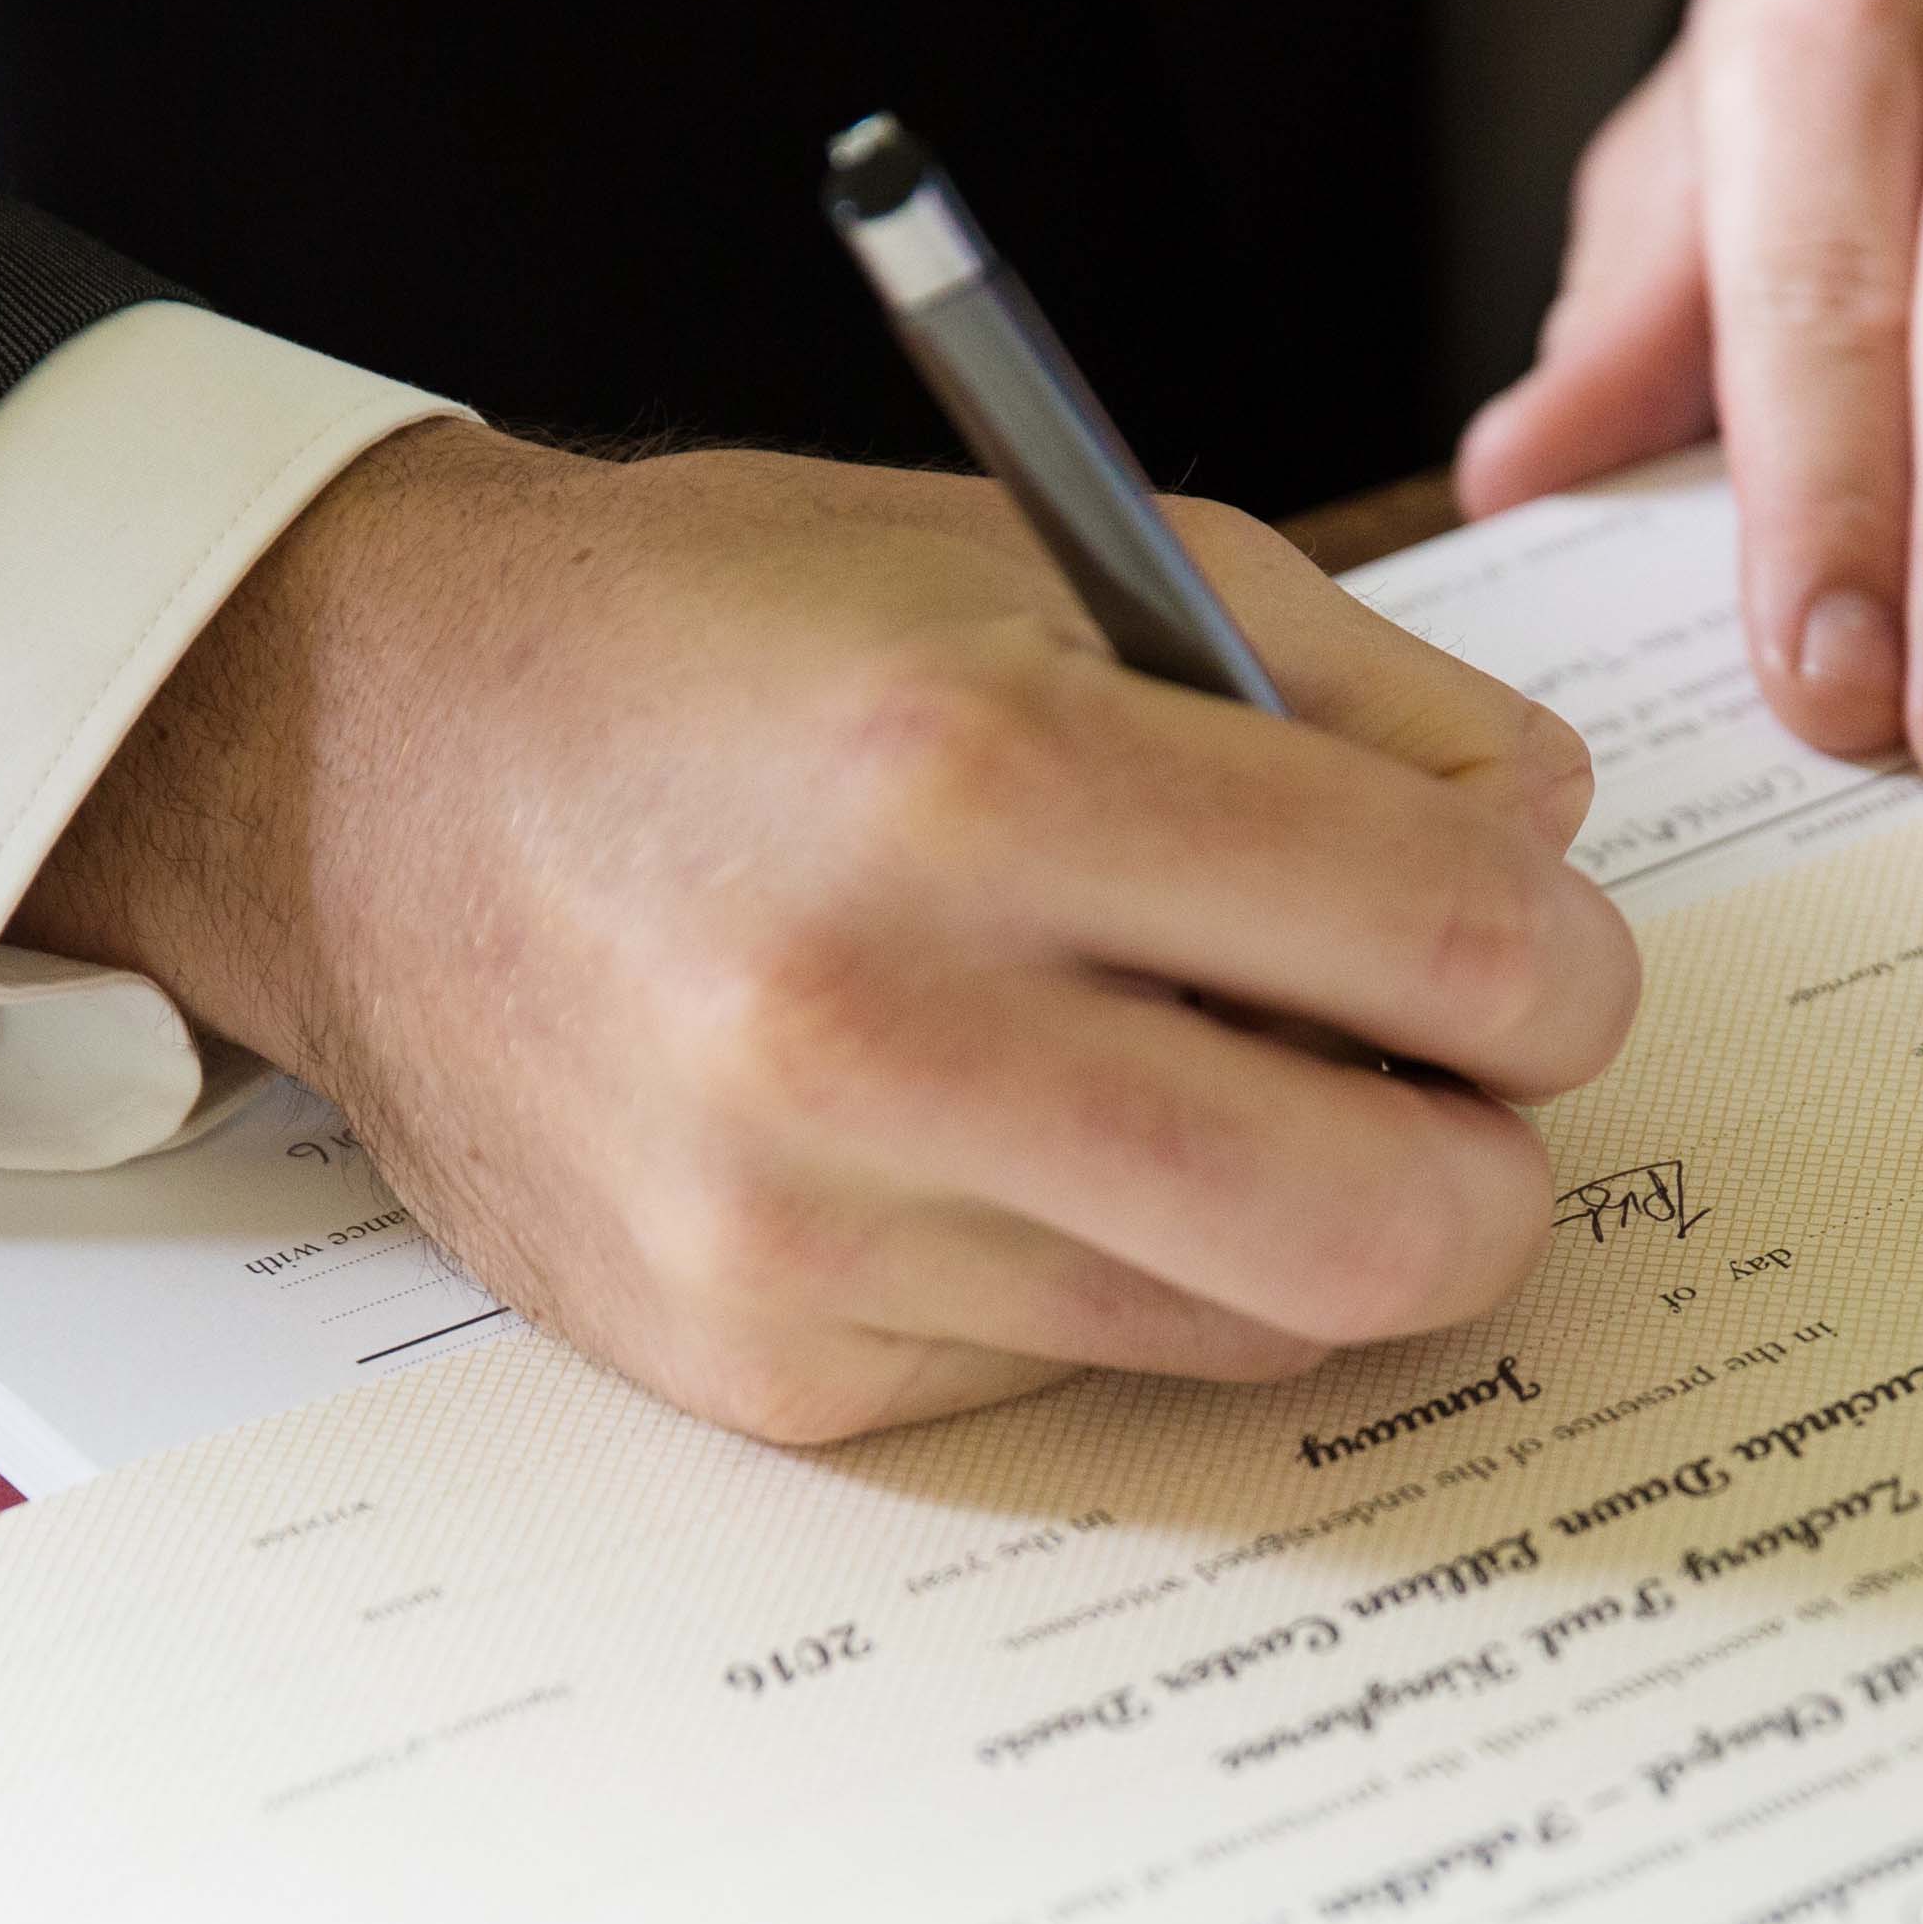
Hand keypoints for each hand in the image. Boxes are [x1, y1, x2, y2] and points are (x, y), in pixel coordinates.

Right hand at [20, 423, 1633, 1446]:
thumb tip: (1547, 865)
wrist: (359, 769)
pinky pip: (1076, 1367)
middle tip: (1450, 1098)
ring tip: (1205, 1084)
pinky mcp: (766, 1363)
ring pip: (1253, 1325)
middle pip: (1393, 1224)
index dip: (1563, 969)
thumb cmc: (731, 644)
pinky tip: (998, 1143)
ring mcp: (808, 1222)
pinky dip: (1107, 1270)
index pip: (1456, 953)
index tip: (1538, 961)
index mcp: (979, 768)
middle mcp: (877, 1016)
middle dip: (1488, 1169)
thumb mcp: (1053, 556)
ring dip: (1300, 1225)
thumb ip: (1352, 698)